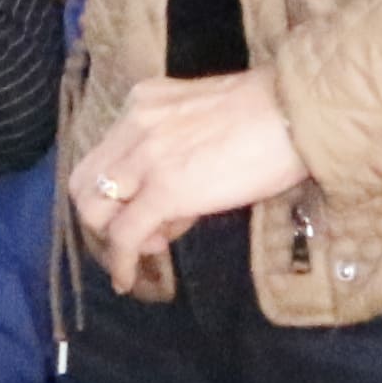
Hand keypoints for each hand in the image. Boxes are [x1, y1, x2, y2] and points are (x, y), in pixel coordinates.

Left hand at [73, 68, 306, 288]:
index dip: (115, 191)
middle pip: (85, 182)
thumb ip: (176, 151)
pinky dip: (120, 263)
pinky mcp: (165, 189)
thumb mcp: (203, 122)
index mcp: (143, 102)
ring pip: (94, 210)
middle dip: (103, 218)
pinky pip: (123, 235)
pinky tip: (129, 280)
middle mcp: (134, 123)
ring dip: (114, 239)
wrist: (296, 112)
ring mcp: (145, 155)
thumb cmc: (269, 117)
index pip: (105, 154)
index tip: (143, 210)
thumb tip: (172, 203)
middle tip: (139, 234)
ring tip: (153, 247)